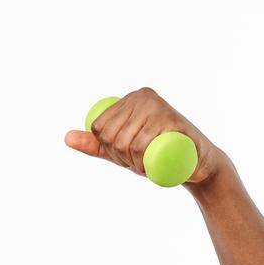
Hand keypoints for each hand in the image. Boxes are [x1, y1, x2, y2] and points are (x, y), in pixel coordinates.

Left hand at [64, 87, 225, 185]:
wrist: (196, 163)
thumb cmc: (156, 154)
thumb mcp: (121, 149)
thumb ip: (94, 144)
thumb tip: (66, 138)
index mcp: (130, 99)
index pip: (100, 127)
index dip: (107, 149)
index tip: (124, 157)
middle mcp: (144, 97)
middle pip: (111, 136)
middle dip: (120, 158)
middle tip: (137, 164)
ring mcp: (160, 107)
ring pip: (126, 142)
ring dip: (132, 163)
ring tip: (145, 166)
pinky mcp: (174, 121)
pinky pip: (143, 144)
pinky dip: (141, 161)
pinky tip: (148, 168)